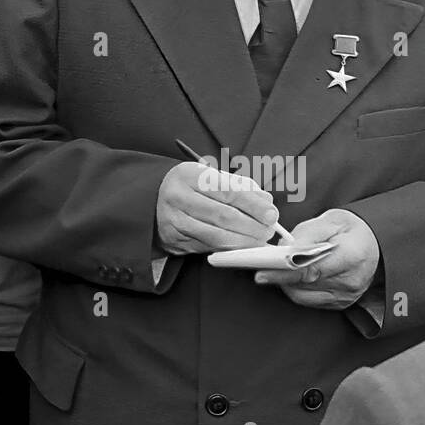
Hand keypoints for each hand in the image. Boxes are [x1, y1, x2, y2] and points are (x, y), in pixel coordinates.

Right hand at [156, 161, 278, 255]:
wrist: (153, 200)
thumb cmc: (191, 186)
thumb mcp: (211, 177)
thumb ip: (241, 187)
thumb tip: (266, 203)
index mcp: (188, 174)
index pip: (228, 191)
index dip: (254, 205)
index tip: (271, 214)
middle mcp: (177, 197)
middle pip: (224, 216)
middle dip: (252, 227)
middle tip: (269, 231)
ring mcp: (174, 221)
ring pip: (217, 237)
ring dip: (244, 242)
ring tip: (260, 240)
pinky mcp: (174, 241)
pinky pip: (208, 248)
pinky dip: (229, 249)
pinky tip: (242, 246)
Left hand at [254, 209, 379, 309]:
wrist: (376, 245)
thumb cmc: (353, 230)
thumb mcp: (332, 220)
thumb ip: (307, 233)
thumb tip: (284, 249)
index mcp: (352, 256)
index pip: (311, 270)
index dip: (284, 273)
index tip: (262, 273)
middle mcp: (351, 281)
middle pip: (304, 285)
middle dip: (280, 276)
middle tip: (264, 265)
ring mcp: (347, 296)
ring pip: (303, 296)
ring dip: (287, 284)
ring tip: (282, 267)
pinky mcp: (341, 304)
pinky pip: (310, 301)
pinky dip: (298, 289)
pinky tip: (295, 276)